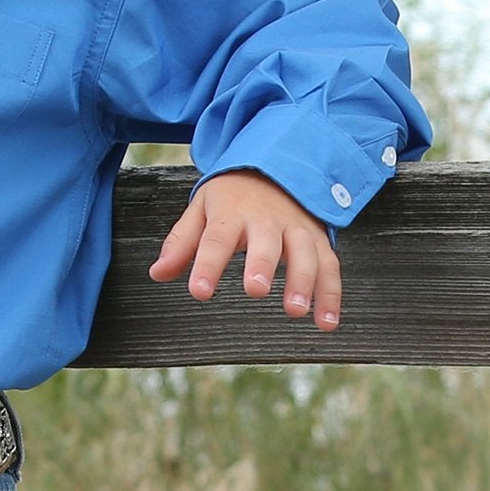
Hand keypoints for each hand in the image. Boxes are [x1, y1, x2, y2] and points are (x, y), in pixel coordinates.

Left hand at [148, 168, 340, 330]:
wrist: (273, 168)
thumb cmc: (232, 197)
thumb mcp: (200, 210)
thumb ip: (181, 243)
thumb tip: (158, 274)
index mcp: (230, 213)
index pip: (216, 240)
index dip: (207, 265)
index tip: (199, 291)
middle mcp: (266, 220)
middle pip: (266, 242)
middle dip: (262, 265)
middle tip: (256, 289)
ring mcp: (296, 228)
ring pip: (304, 253)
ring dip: (303, 281)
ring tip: (296, 311)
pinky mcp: (318, 239)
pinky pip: (329, 265)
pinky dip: (331, 294)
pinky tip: (326, 322)